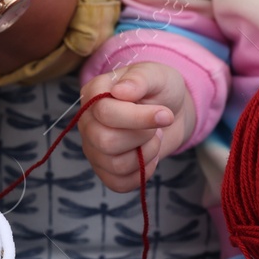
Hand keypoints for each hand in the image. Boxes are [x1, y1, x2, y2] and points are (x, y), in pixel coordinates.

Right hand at [77, 63, 194, 191]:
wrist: (171, 111)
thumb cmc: (160, 90)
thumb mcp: (156, 75)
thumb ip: (140, 79)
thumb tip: (121, 91)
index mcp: (94, 93)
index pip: (105, 113)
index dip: (139, 118)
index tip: (165, 114)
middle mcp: (87, 121)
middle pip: (105, 141)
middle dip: (142, 136)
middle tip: (156, 127)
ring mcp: (93, 147)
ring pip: (115, 164)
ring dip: (146, 153)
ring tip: (152, 138)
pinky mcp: (104, 169)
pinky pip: (118, 183)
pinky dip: (142, 173)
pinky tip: (148, 156)